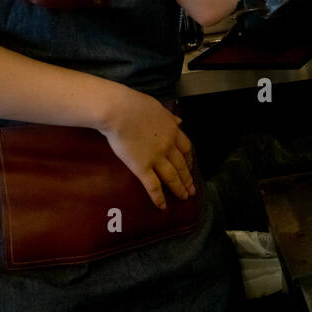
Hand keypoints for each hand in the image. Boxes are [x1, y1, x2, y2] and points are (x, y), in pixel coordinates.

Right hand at [97, 86, 195, 208]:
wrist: (119, 111)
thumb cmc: (135, 105)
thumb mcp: (158, 108)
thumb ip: (170, 116)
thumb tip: (180, 120)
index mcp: (173, 131)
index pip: (186, 149)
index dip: (189, 160)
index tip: (190, 167)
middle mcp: (168, 146)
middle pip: (182, 166)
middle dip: (188, 178)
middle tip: (192, 190)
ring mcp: (156, 158)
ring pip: (172, 177)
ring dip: (179, 188)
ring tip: (184, 197)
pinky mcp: (141, 167)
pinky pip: (153, 186)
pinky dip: (159, 197)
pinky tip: (162, 206)